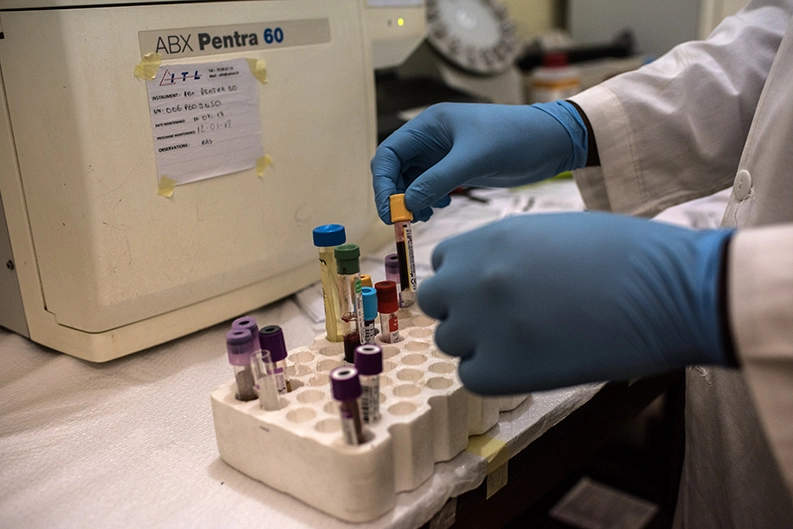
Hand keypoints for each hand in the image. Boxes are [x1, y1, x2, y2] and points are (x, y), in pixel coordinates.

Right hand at [371, 101, 587, 222]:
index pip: (389, 153)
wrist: (551, 142)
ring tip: (424, 216)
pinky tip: (440, 207)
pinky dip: (427, 200)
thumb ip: (437, 180)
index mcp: (429, 125)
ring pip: (411, 181)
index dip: (382, 182)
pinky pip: (429, 187)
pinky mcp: (457, 169)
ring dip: (411, 201)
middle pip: (396, 169)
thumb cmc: (515, 138)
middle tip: (402, 221)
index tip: (389, 210)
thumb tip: (406, 204)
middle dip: (395, 194)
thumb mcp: (474, 159)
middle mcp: (431, 138)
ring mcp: (443, 154)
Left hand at [418, 212, 733, 394]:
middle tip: (499, 318)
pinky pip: (472, 375)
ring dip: (477, 342)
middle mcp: (472, 278)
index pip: (443, 262)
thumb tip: (488, 272)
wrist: (669, 291)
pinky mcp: (499, 370)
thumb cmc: (625, 254)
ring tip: (525, 340)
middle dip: (460, 309)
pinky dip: (494, 373)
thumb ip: (507, 250)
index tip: (491, 288)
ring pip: (450, 340)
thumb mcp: (550, 232)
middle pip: (435, 302)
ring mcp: (482, 324)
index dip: (465, 277)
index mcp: (487, 239)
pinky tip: (530, 363)